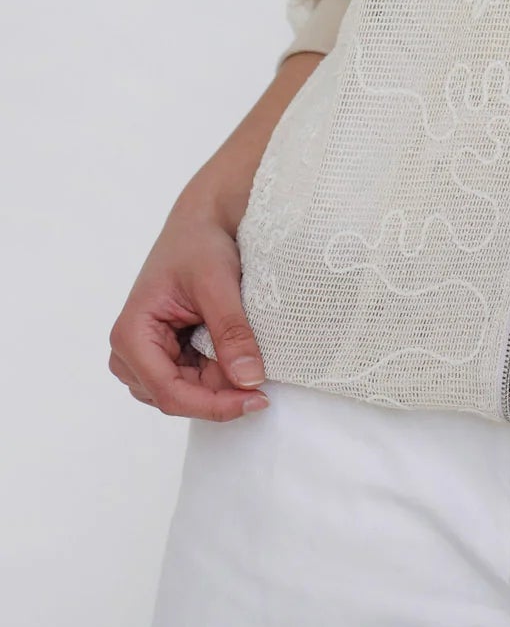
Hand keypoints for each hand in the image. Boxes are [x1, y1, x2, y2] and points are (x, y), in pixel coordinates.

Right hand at [108, 187, 271, 420]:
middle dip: (219, 394)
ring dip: (218, 384)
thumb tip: (249, 380)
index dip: (214, 404)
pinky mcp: (162, 353)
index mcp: (131, 334)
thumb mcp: (218, 284)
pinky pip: (189, 379)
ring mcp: (144, 355)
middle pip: (175, 397)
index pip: (169, 391)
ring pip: (183, 393)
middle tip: (263, 383)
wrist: (201, 221)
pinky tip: (236, 355)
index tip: (256, 400)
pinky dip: (216, 373)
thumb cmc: (201, 244)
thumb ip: (232, 333)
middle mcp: (129, 352)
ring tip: (247, 357)